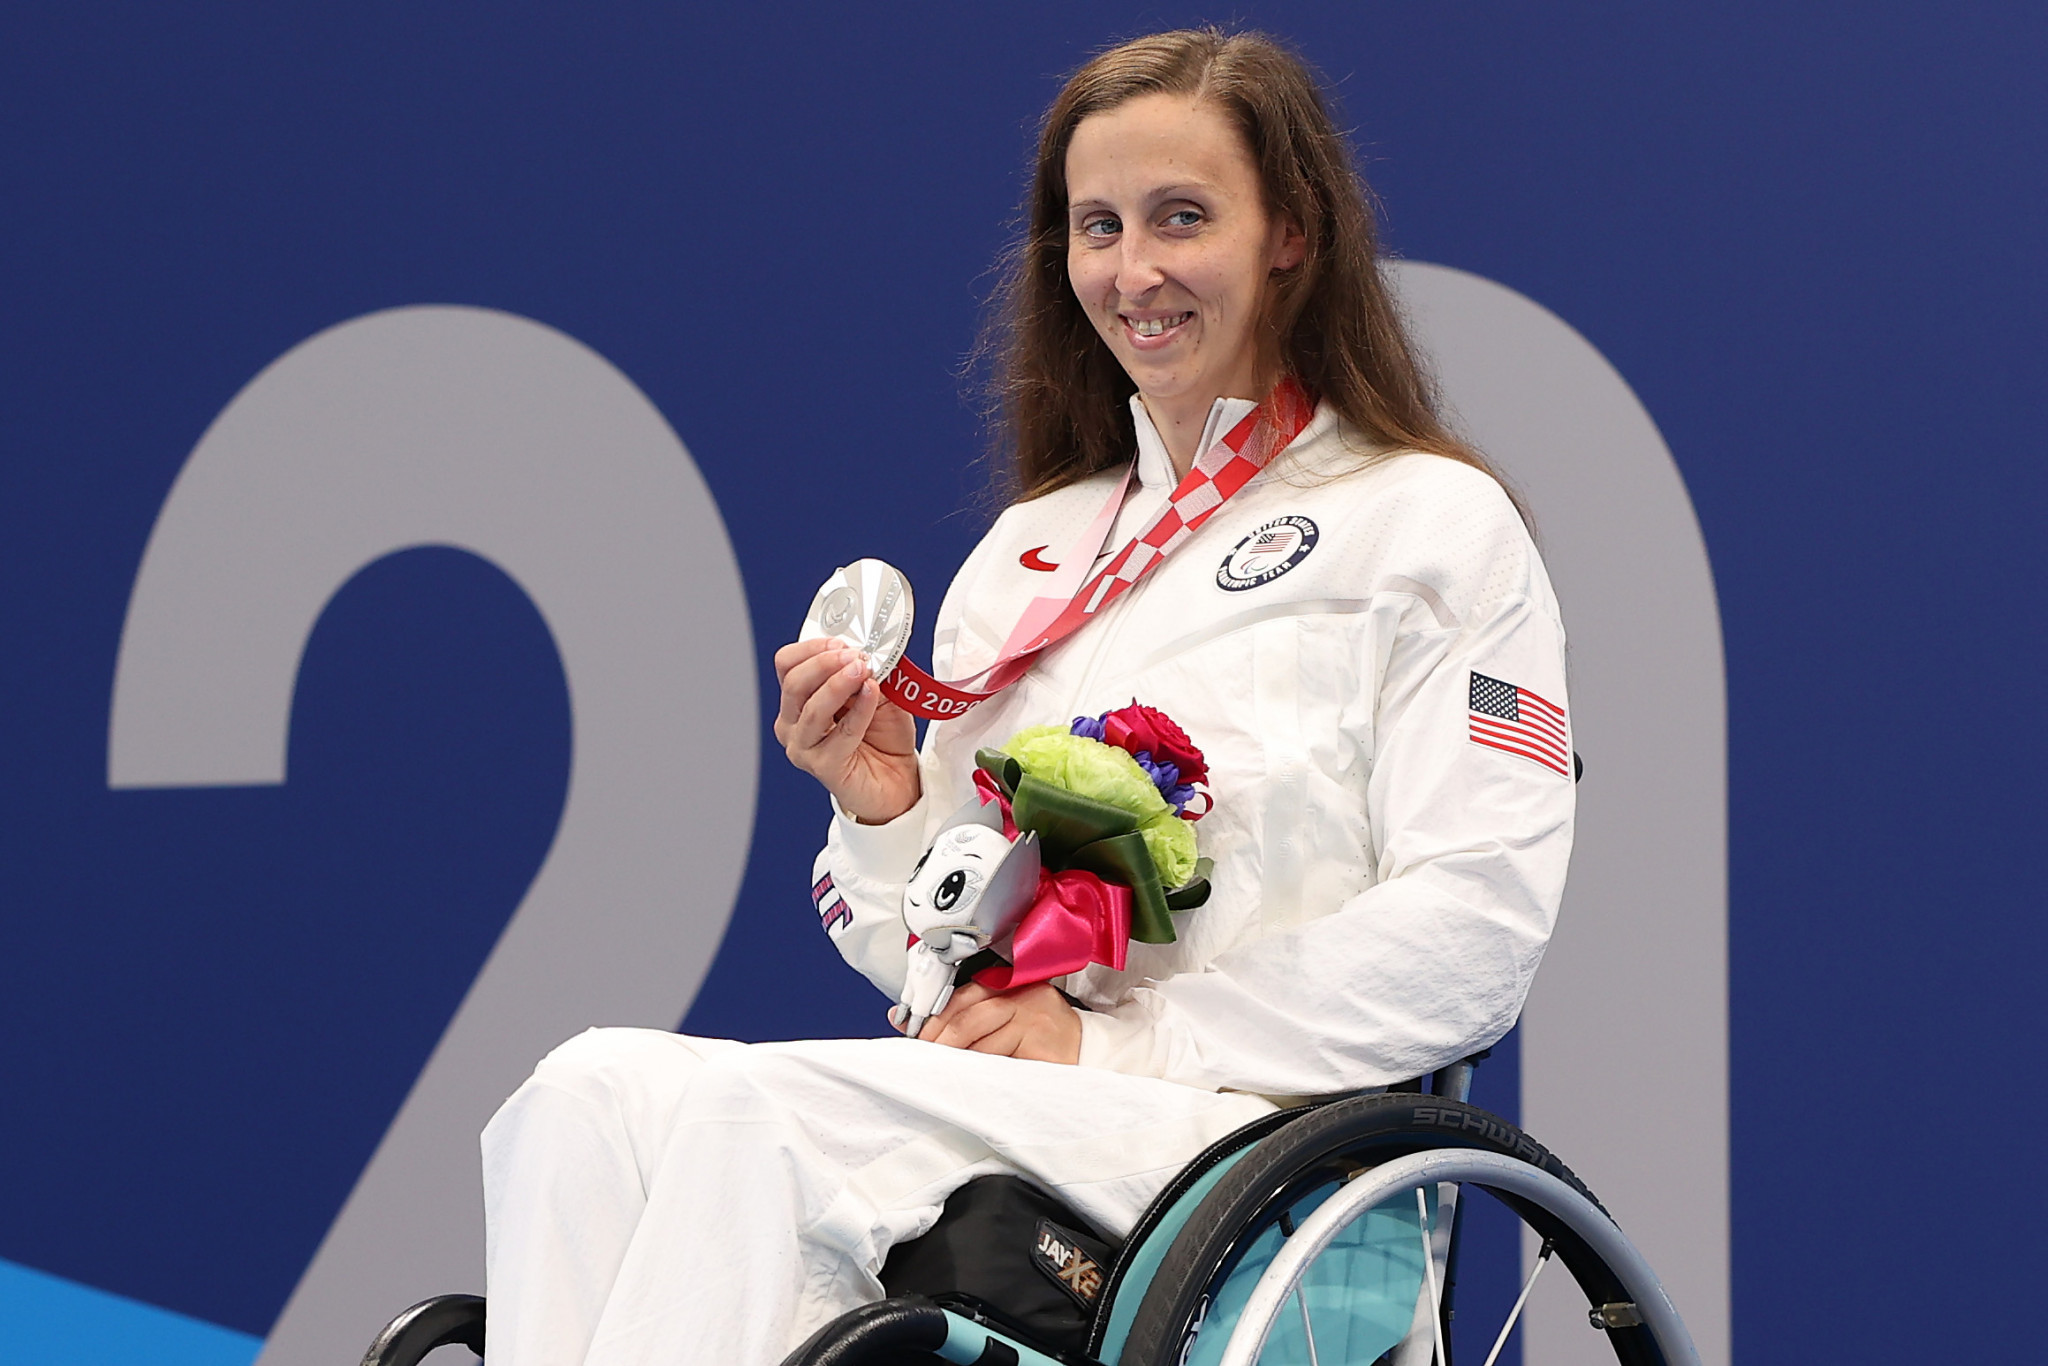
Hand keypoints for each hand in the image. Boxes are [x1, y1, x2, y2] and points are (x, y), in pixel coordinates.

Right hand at [774, 638, 920, 823]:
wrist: (899, 780)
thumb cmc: (883, 737)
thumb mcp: (878, 692)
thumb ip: (866, 672)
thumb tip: (864, 653)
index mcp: (799, 700)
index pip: (787, 665)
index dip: (812, 649)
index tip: (842, 642)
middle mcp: (793, 723)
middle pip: (793, 683)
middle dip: (825, 663)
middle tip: (855, 656)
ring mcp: (803, 747)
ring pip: (811, 708)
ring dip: (838, 684)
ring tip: (864, 671)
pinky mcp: (822, 766)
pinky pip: (840, 732)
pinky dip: (860, 710)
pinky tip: (873, 695)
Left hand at [914, 981, 1081, 1064]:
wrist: (1090, 1051)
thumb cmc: (1043, 1036)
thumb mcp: (1007, 1018)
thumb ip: (965, 1015)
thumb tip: (903, 1017)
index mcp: (1013, 984)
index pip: (965, 994)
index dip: (936, 1015)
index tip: (917, 1033)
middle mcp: (1024, 997)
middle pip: (969, 1015)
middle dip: (941, 1038)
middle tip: (925, 1056)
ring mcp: (1034, 1020)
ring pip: (982, 1040)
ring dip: (958, 1057)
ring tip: (944, 1069)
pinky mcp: (1040, 1046)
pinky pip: (1001, 1060)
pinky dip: (981, 1069)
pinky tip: (972, 1077)